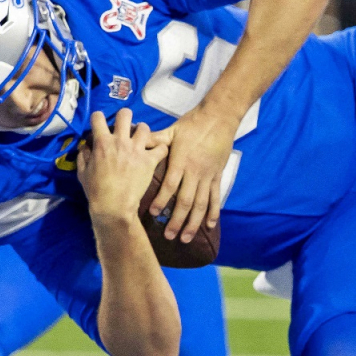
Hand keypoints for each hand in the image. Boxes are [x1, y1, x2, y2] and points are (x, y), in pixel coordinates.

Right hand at [77, 110, 166, 223]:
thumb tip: (85, 145)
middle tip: (125, 126)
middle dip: (124, 116)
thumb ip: (83, 156)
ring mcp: (136, 150)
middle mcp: (120, 141)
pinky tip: (156, 153)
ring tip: (141, 140)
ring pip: (144, 127)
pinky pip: (161, 147)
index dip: (98, 118)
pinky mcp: (150, 160)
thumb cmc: (96, 191)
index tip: (100, 123)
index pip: (98, 117)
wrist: (114, 206)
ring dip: (142, 132)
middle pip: (125, 114)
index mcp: (102, 143)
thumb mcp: (82, 172)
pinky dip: (160, 149)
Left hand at [147, 104, 238, 244]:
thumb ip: (155, 140)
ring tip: (185, 238)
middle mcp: (195, 171)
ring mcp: (208, 176)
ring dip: (193, 223)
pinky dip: (213, 213)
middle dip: (176, 220)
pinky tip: (209, 226)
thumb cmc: (193, 123)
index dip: (162, 200)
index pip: (170, 185)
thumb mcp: (172, 130)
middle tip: (168, 236)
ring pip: (201, 204)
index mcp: (182, 160)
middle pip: (185, 201)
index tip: (152, 213)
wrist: (219, 117)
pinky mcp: (218, 176)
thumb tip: (136, 142)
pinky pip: (215, 198)